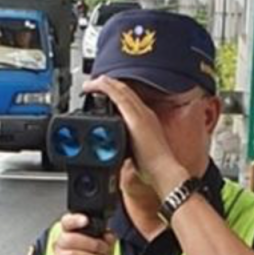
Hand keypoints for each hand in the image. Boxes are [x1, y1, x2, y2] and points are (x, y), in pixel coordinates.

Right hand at [51, 214, 115, 254]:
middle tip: (104, 251)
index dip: (75, 220)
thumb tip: (108, 235)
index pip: (67, 222)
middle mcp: (59, 245)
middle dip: (93, 245)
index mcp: (68, 233)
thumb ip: (107, 239)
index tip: (86, 221)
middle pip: (71, 239)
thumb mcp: (102, 249)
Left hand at [83, 76, 186, 196]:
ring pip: (121, 89)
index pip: (130, 100)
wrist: (163, 172)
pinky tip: (94, 85)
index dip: (116, 92)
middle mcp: (145, 113)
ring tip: (90, 83)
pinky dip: (105, 87)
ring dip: (104, 83)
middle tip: (94, 83)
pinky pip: (118, 95)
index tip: (104, 92)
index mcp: (146, 121)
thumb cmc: (153, 167)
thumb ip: (128, 146)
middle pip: (125, 91)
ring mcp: (141, 114)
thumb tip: (120, 151)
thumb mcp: (138, 152)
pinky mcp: (135, 118)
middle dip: (108, 85)